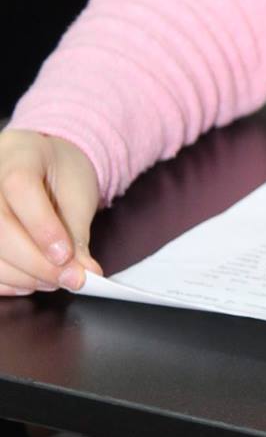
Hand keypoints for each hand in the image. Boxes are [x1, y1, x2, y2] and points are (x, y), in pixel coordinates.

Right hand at [0, 131, 101, 296]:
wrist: (41, 165)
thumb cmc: (59, 177)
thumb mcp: (77, 194)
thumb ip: (77, 234)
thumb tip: (85, 274)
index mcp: (18, 154)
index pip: (20, 187)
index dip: (42, 226)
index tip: (66, 255)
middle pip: (0, 227)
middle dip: (36, 262)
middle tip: (70, 279)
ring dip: (24, 277)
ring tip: (56, 279)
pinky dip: (9, 281)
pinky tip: (33, 281)